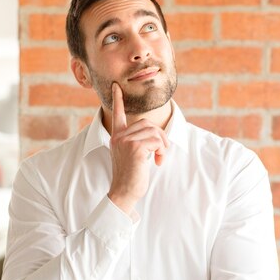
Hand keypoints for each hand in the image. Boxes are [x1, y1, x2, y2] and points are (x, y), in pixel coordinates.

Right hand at [107, 83, 168, 212]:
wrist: (123, 193)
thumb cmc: (130, 177)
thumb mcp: (131, 155)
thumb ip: (137, 142)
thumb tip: (156, 135)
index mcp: (117, 136)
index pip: (117, 114)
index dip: (117, 99)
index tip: (116, 86)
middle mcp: (119, 136)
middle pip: (147, 123)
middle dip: (160, 137)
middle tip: (161, 152)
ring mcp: (126, 141)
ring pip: (154, 131)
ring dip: (163, 145)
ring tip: (160, 158)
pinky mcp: (135, 148)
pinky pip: (157, 140)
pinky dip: (162, 150)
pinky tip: (158, 161)